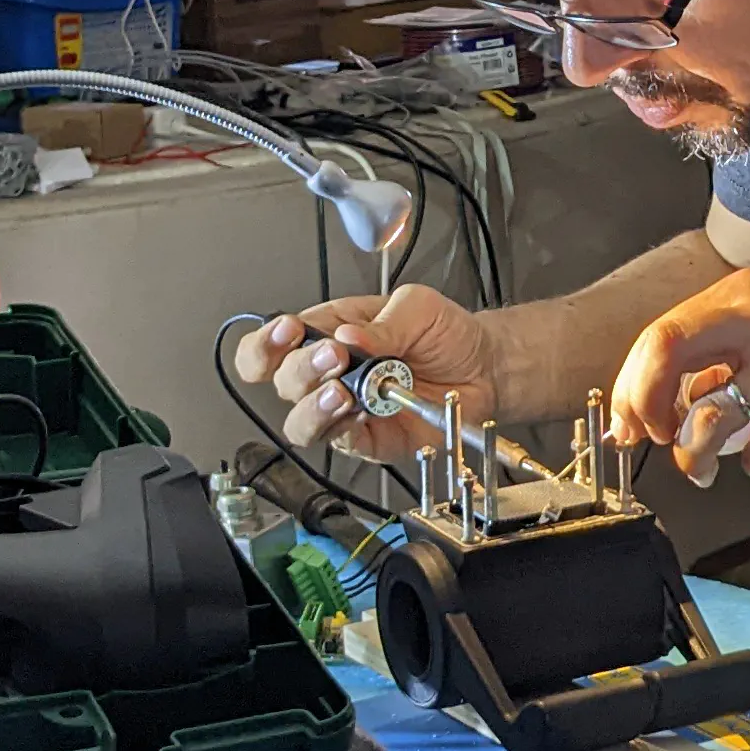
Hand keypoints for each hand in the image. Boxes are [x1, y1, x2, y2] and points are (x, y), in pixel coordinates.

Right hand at [232, 282, 501, 465]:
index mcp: (327, 332)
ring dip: (313, 407)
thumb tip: (348, 335)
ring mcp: (344, 410)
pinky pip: (338, 442)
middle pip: (282, 381)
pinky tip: (363, 411)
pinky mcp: (365, 440)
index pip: (272, 343)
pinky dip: (345, 428)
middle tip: (335, 356)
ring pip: (298, 422)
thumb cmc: (445, 334)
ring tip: (341, 392)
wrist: (483, 369)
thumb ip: (383, 322)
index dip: (267, 342)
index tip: (289, 331)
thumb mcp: (417, 308)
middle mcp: (329, 374)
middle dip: (301, 368)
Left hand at [607, 270, 749, 486]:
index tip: (627, 419)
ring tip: (704, 464)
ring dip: (694, 455)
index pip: (663, 332)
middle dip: (644, 407)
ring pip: (706, 418)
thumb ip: (711, 359)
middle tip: (650, 437)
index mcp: (749, 295)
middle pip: (668, 354)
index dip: (631, 384)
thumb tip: (641, 403)